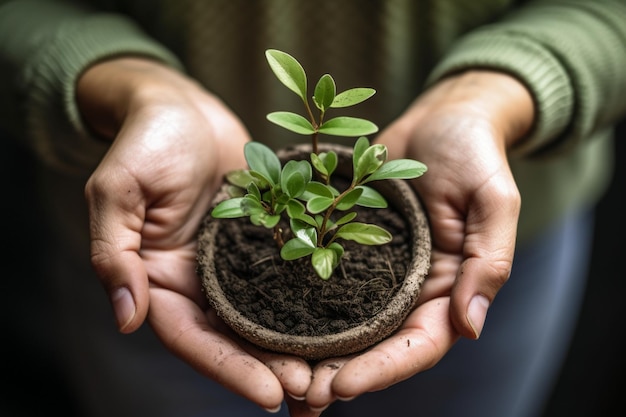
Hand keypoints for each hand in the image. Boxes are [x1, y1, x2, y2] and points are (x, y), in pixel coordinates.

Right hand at [79, 58, 312, 411]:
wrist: (184, 107)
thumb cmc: (146, 141)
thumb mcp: (119, 191)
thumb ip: (117, 253)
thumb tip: (126, 319)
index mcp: (158, 278)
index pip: (191, 338)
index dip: (228, 369)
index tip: (270, 395)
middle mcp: (199, 280)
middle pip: (235, 337)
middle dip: (273, 367)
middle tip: (316, 390)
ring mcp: (234, 262)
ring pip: (268, 315)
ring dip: (300, 344)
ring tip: (339, 370)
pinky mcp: (264, 239)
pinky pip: (291, 273)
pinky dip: (315, 299)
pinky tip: (348, 316)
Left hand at [300, 70, 534, 410]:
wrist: (441, 117)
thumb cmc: (475, 154)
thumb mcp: (494, 201)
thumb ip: (487, 261)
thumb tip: (472, 326)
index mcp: (447, 288)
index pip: (418, 344)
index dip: (383, 370)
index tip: (342, 386)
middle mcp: (408, 288)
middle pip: (375, 345)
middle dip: (338, 374)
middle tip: (296, 395)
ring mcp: (375, 269)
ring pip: (343, 322)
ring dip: (311, 351)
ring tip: (273, 374)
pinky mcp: (347, 244)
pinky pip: (322, 277)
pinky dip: (297, 302)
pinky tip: (264, 316)